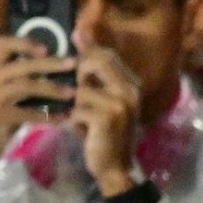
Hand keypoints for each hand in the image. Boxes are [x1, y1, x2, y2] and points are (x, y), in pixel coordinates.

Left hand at [71, 46, 145, 201]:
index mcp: (131, 83)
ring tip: (80, 116)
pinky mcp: (108, 118)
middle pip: (96, 61)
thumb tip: (77, 35)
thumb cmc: (101, 131)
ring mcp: (121, 104)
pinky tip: (79, 129)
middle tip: (74, 89)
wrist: (113, 167)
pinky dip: (73, 118)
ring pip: (81, 87)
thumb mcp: (98, 99)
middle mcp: (130, 90)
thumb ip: (90, 73)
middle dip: (78, 72)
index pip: (106, 54)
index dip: (86, 50)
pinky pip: (77, 107)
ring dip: (74, 103)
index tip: (70, 45)